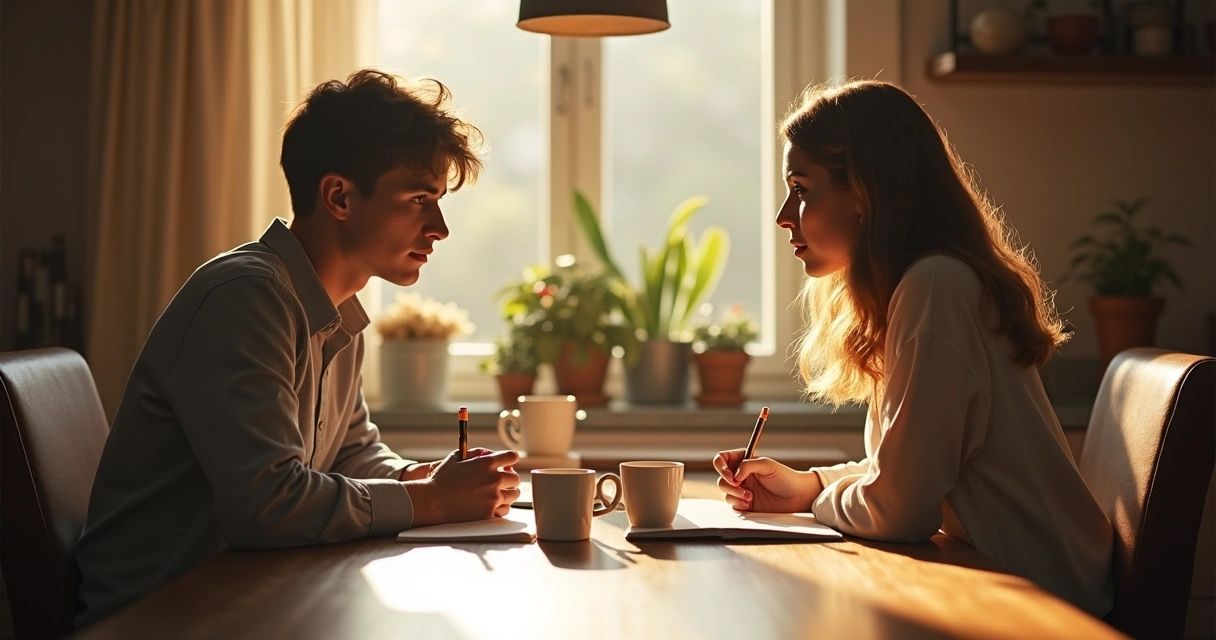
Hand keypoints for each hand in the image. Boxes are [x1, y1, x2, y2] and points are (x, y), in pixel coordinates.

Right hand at [405, 449, 520, 527]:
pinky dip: (502, 507)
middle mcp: (494, 479)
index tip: (505, 464)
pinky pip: (505, 509)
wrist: (433, 501)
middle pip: (515, 478)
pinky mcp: (490, 512)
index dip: (509, 460)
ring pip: (514, 494)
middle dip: (509, 478)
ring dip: (508, 492)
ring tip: (498, 493)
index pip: (511, 457)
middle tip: (501, 480)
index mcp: (487, 463)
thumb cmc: (441, 479)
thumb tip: (489, 453)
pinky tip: (494, 504)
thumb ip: (475, 453)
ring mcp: (494, 497)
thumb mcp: (456, 457)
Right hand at [712, 448, 822, 512]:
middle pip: (721, 478)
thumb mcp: (768, 465)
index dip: (721, 466)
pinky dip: (738, 504)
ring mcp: (742, 490)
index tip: (731, 475)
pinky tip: (750, 504)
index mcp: (744, 461)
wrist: (798, 497)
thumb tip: (734, 475)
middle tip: (740, 486)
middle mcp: (741, 475)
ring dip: (735, 495)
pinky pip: (732, 504)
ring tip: (750, 496)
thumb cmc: (786, 478)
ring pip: (725, 492)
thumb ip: (748, 465)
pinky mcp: (745, 504)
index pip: (722, 459)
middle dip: (729, 484)